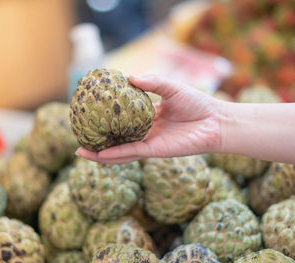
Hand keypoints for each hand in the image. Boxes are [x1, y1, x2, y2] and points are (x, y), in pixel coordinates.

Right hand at [75, 75, 224, 163]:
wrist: (216, 121)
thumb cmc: (197, 103)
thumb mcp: (171, 87)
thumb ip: (152, 82)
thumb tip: (129, 76)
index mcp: (148, 116)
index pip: (122, 117)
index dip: (106, 116)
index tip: (88, 112)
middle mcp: (146, 131)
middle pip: (116, 137)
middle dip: (97, 138)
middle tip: (78, 135)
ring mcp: (149, 142)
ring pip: (120, 150)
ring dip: (100, 153)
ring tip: (80, 151)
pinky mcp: (155, 151)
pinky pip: (131, 153)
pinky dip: (115, 154)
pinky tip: (99, 154)